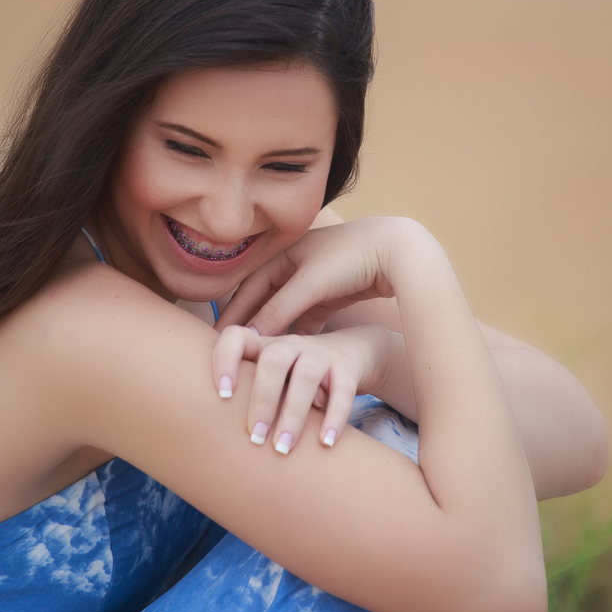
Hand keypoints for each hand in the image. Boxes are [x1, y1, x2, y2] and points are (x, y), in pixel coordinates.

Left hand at [212, 324, 392, 453]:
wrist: (353, 353)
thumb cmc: (295, 377)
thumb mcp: (271, 378)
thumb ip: (247, 393)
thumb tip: (212, 440)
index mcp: (264, 346)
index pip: (236, 337)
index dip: (224, 360)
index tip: (222, 395)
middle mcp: (290, 345)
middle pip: (273, 362)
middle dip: (262, 401)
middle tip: (254, 438)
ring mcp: (320, 354)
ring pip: (306, 376)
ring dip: (293, 414)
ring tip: (283, 448)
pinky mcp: (347, 368)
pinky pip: (342, 390)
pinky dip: (334, 418)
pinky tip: (325, 443)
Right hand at [216, 218, 427, 335]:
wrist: (396, 251)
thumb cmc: (350, 258)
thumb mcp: (310, 283)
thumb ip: (279, 309)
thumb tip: (249, 337)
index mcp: (283, 256)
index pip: (247, 289)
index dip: (231, 314)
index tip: (215, 338)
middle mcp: (294, 267)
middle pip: (263, 302)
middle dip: (247, 327)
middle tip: (230, 354)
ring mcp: (313, 283)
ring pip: (285, 313)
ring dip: (273, 334)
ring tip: (256, 360)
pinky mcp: (331, 297)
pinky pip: (306, 320)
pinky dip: (298, 335)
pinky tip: (290, 356)